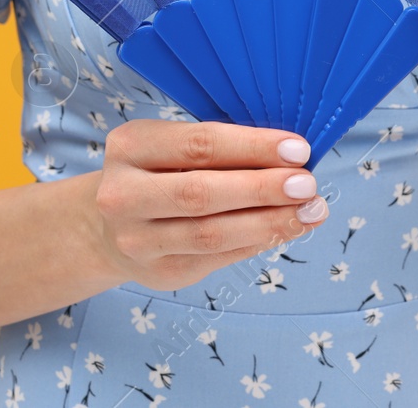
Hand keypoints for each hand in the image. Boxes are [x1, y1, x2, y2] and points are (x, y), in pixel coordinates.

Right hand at [91, 120, 327, 290]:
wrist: (108, 226)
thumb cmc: (158, 173)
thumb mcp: (172, 147)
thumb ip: (221, 150)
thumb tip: (291, 158)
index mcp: (130, 146)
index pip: (199, 144)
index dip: (252, 147)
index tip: (298, 150)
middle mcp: (123, 194)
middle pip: (202, 193)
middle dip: (263, 188)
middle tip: (307, 185)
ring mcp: (137, 239)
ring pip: (211, 234)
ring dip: (268, 223)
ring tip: (309, 212)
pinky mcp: (158, 272)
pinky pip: (217, 258)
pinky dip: (256, 242)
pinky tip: (284, 229)